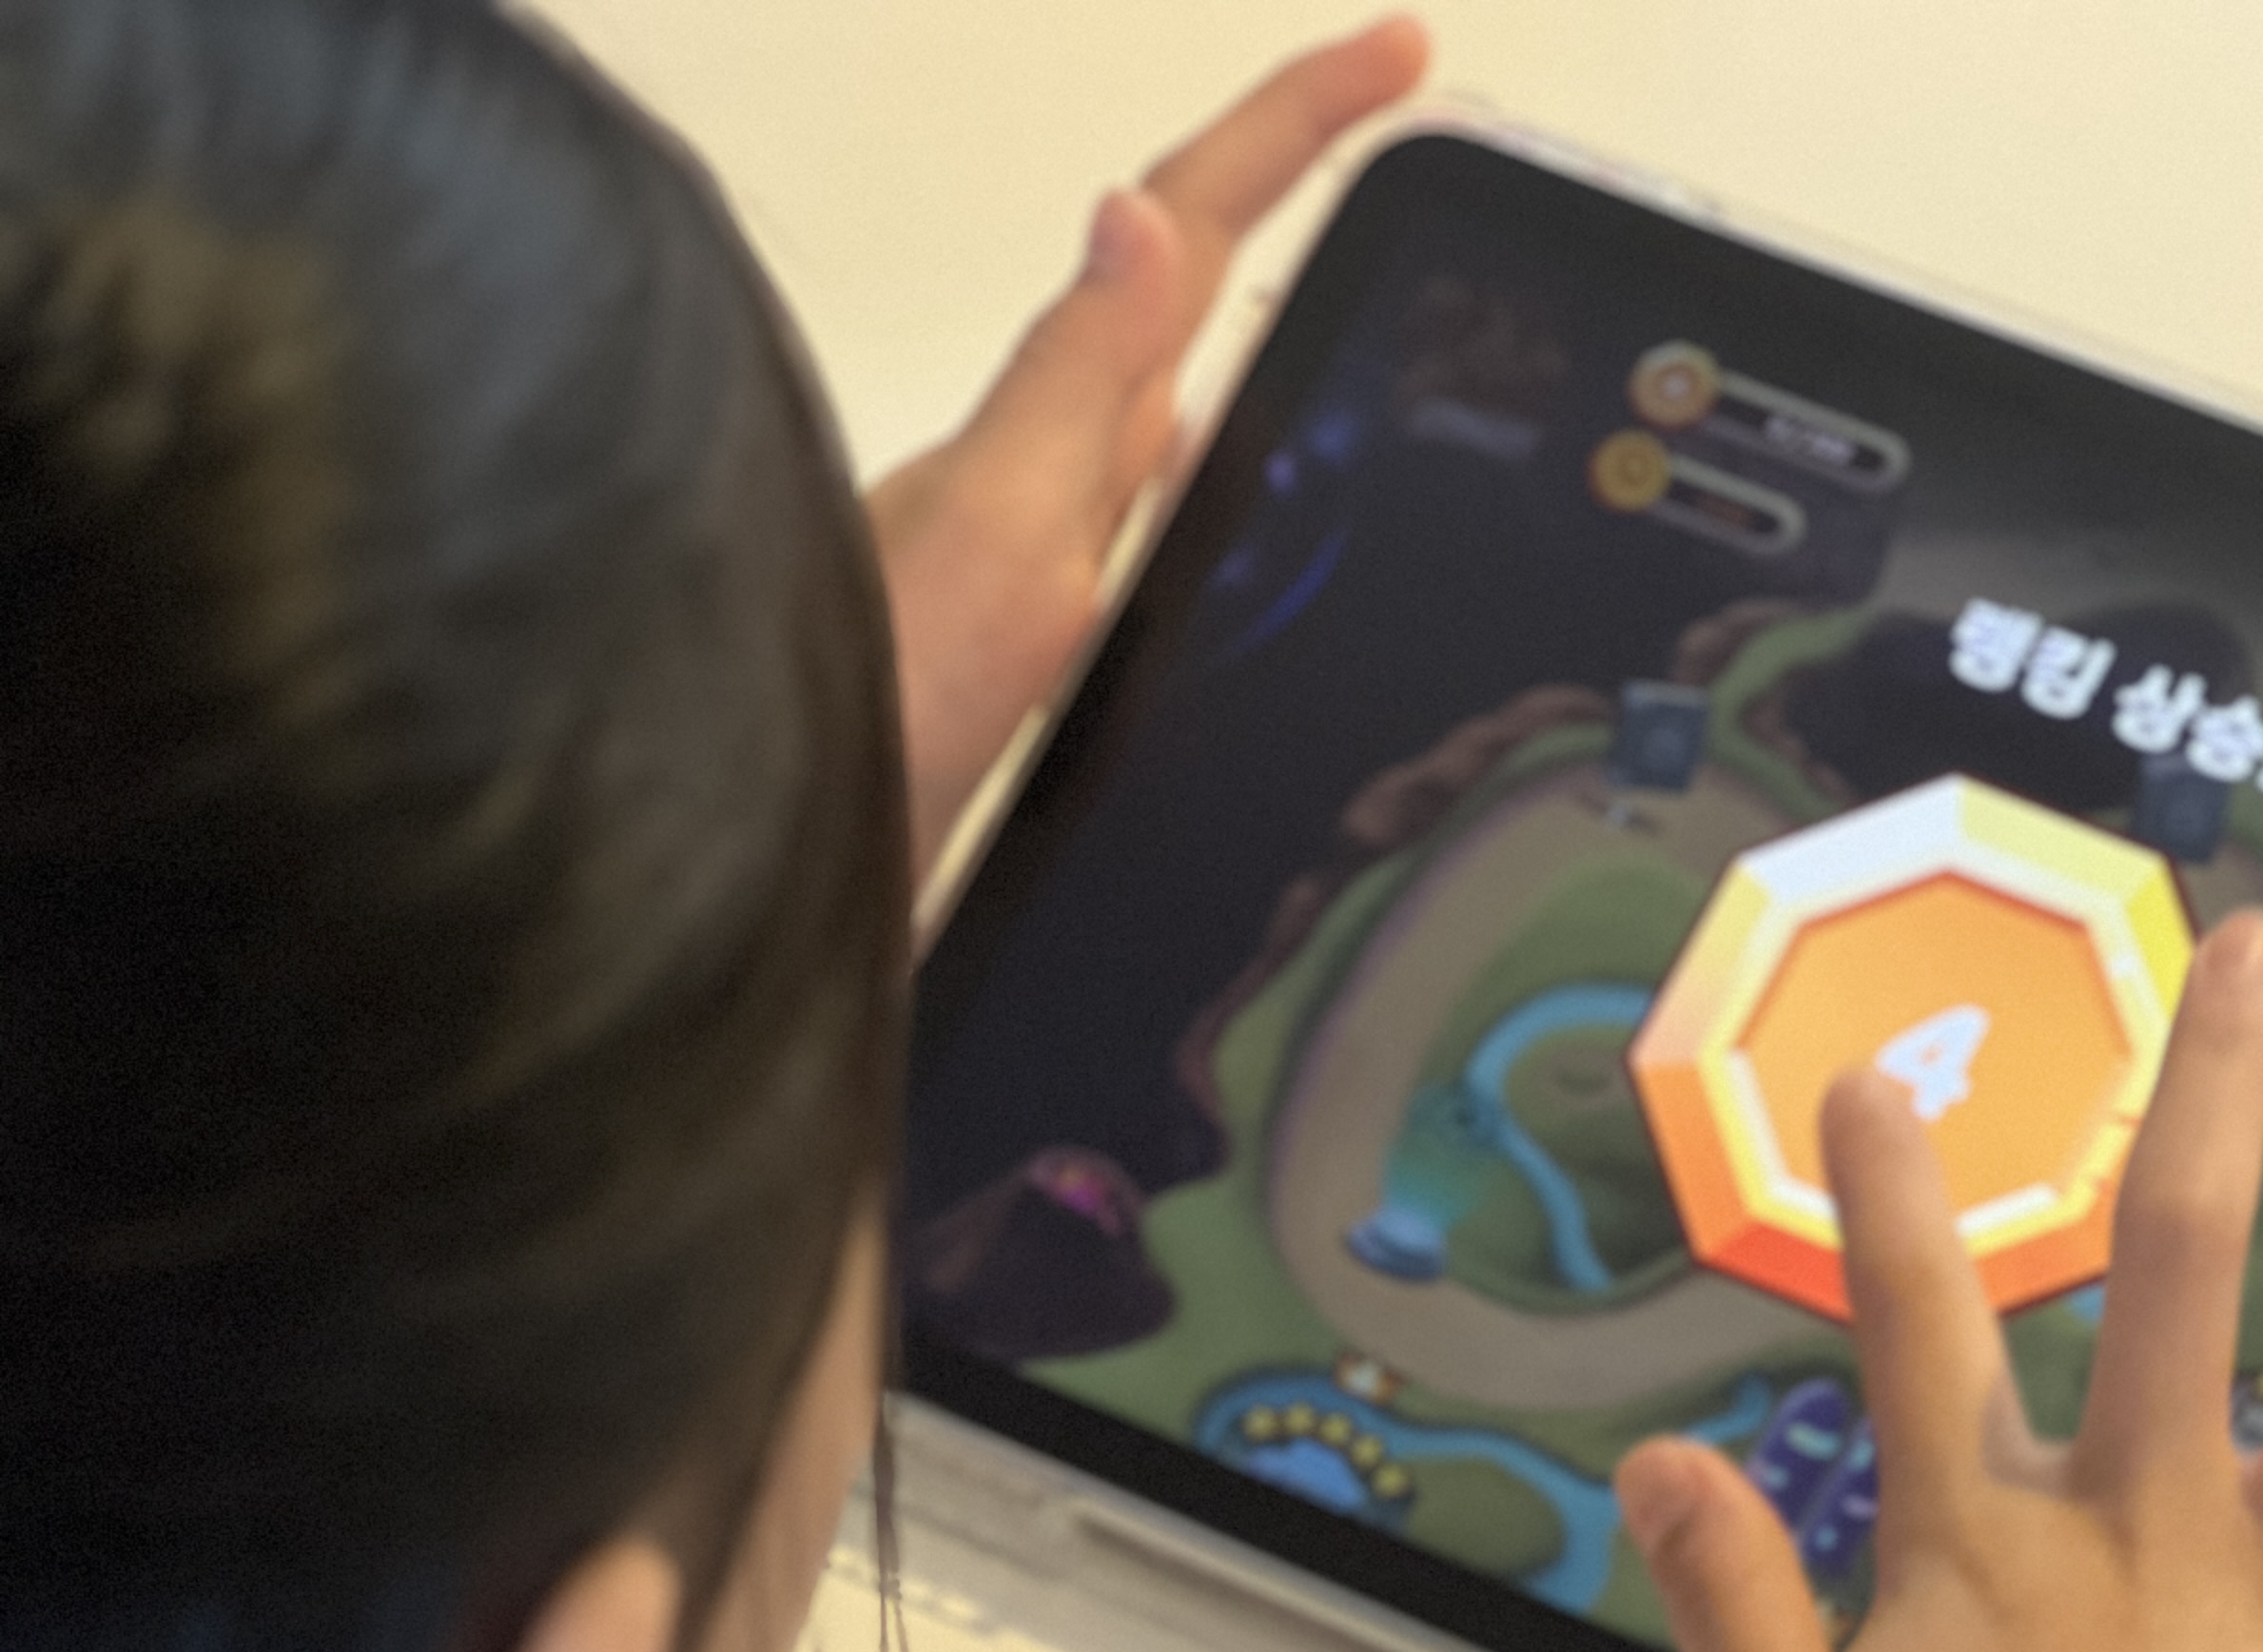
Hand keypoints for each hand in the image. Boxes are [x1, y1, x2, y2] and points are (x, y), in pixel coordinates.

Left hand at [866, 19, 1428, 881]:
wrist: (766, 863)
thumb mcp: (999, 535)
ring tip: (1346, 267)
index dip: (1295, 128)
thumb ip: (1069, 382)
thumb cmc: (863, 715)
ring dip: (1255, 311)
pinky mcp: (1032, 640)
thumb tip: (1132, 214)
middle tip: (1388, 112)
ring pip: (1170, 387)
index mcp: (1065, 427)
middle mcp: (1053, 469)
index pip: (1193, 227)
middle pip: (1192, 281)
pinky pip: (1147, 506)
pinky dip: (1206, 454)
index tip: (1397, 54)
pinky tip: (1229, 480)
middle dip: (1292, 183)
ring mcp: (1043, 546)